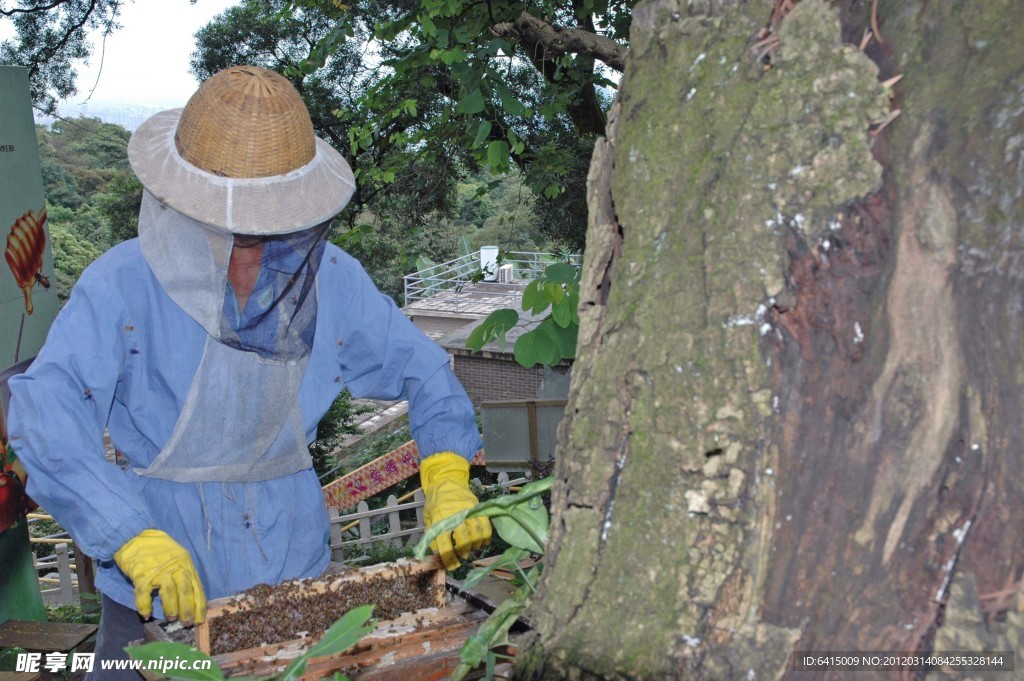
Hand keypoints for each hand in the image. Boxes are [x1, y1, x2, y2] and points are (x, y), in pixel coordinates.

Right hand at [114, 529, 205, 623]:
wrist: (134, 536)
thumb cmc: (157, 548)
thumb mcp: (177, 557)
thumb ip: (183, 574)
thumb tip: (189, 598)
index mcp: (186, 563)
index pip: (196, 587)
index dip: (199, 605)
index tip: (200, 620)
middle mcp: (175, 567)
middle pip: (185, 590)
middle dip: (188, 610)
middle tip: (187, 623)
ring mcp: (158, 571)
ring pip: (169, 592)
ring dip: (171, 608)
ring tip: (171, 619)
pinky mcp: (141, 575)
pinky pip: (144, 594)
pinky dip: (145, 606)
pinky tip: (146, 615)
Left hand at [420, 452, 490, 569]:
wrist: (446, 481)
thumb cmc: (435, 503)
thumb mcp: (429, 519)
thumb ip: (433, 537)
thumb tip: (438, 556)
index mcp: (439, 521)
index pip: (445, 546)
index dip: (450, 560)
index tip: (453, 566)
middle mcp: (454, 517)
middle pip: (463, 541)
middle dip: (464, 552)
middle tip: (463, 555)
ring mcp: (467, 512)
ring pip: (476, 535)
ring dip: (475, 545)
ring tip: (472, 547)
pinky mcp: (477, 508)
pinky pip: (486, 526)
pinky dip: (485, 536)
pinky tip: (482, 541)